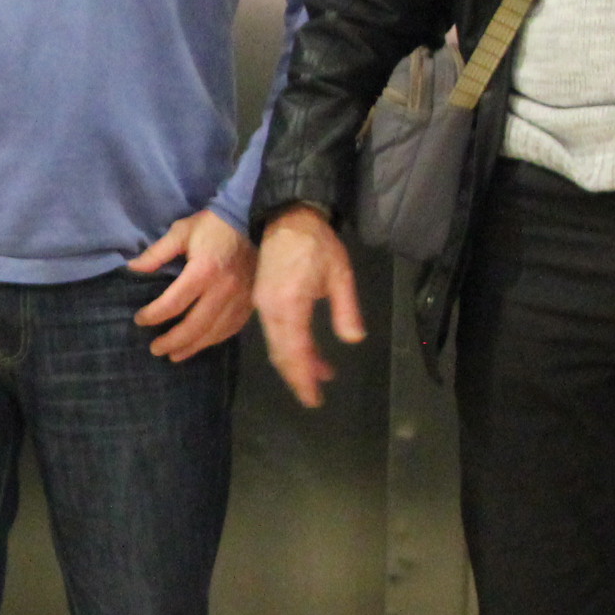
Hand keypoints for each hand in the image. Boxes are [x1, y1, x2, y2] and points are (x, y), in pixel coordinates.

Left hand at [130, 207, 258, 361]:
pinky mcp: (249, 304)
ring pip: (213, 333)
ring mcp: (239, 300)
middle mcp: (223, 290)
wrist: (253, 221)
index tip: (140, 320)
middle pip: (194, 326)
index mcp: (204, 271)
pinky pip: (230, 329)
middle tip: (154, 349)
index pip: (174, 303)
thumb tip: (132, 268)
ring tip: (173, 355)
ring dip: (191, 347)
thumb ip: (157, 253)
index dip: (154, 315)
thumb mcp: (182, 231)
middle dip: (172, 341)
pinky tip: (199, 344)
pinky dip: (212, 340)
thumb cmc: (214, 226)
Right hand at [252, 205, 360, 407]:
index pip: (296, 351)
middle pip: (281, 354)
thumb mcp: (341, 274)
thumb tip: (353, 340)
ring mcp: (263, 305)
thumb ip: (346, 309)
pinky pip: (273, 332)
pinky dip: (288, 347)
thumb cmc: (317, 244)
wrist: (286, 216)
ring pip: (276, 345)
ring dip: (294, 363)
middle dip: (297, 377)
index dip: (305, 378)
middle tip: (313, 397)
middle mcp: (271, 309)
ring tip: (319, 374)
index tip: (314, 398)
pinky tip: (307, 351)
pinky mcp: (261, 300)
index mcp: (290, 304)